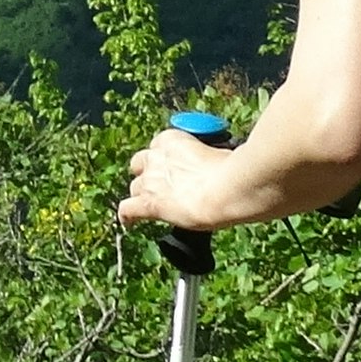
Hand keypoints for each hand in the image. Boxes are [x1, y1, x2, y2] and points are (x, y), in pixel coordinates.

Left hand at [116, 124, 270, 235]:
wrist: (227, 188)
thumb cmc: (233, 170)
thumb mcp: (220, 151)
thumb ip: (211, 154)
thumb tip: (224, 160)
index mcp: (171, 138)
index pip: (159, 146)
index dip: (166, 159)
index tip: (176, 167)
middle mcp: (155, 157)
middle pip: (141, 164)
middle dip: (149, 173)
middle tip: (165, 185)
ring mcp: (150, 181)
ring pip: (135, 186)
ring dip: (143, 193)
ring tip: (157, 204)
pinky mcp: (149, 203)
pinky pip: (128, 209)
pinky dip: (128, 216)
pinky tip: (130, 222)